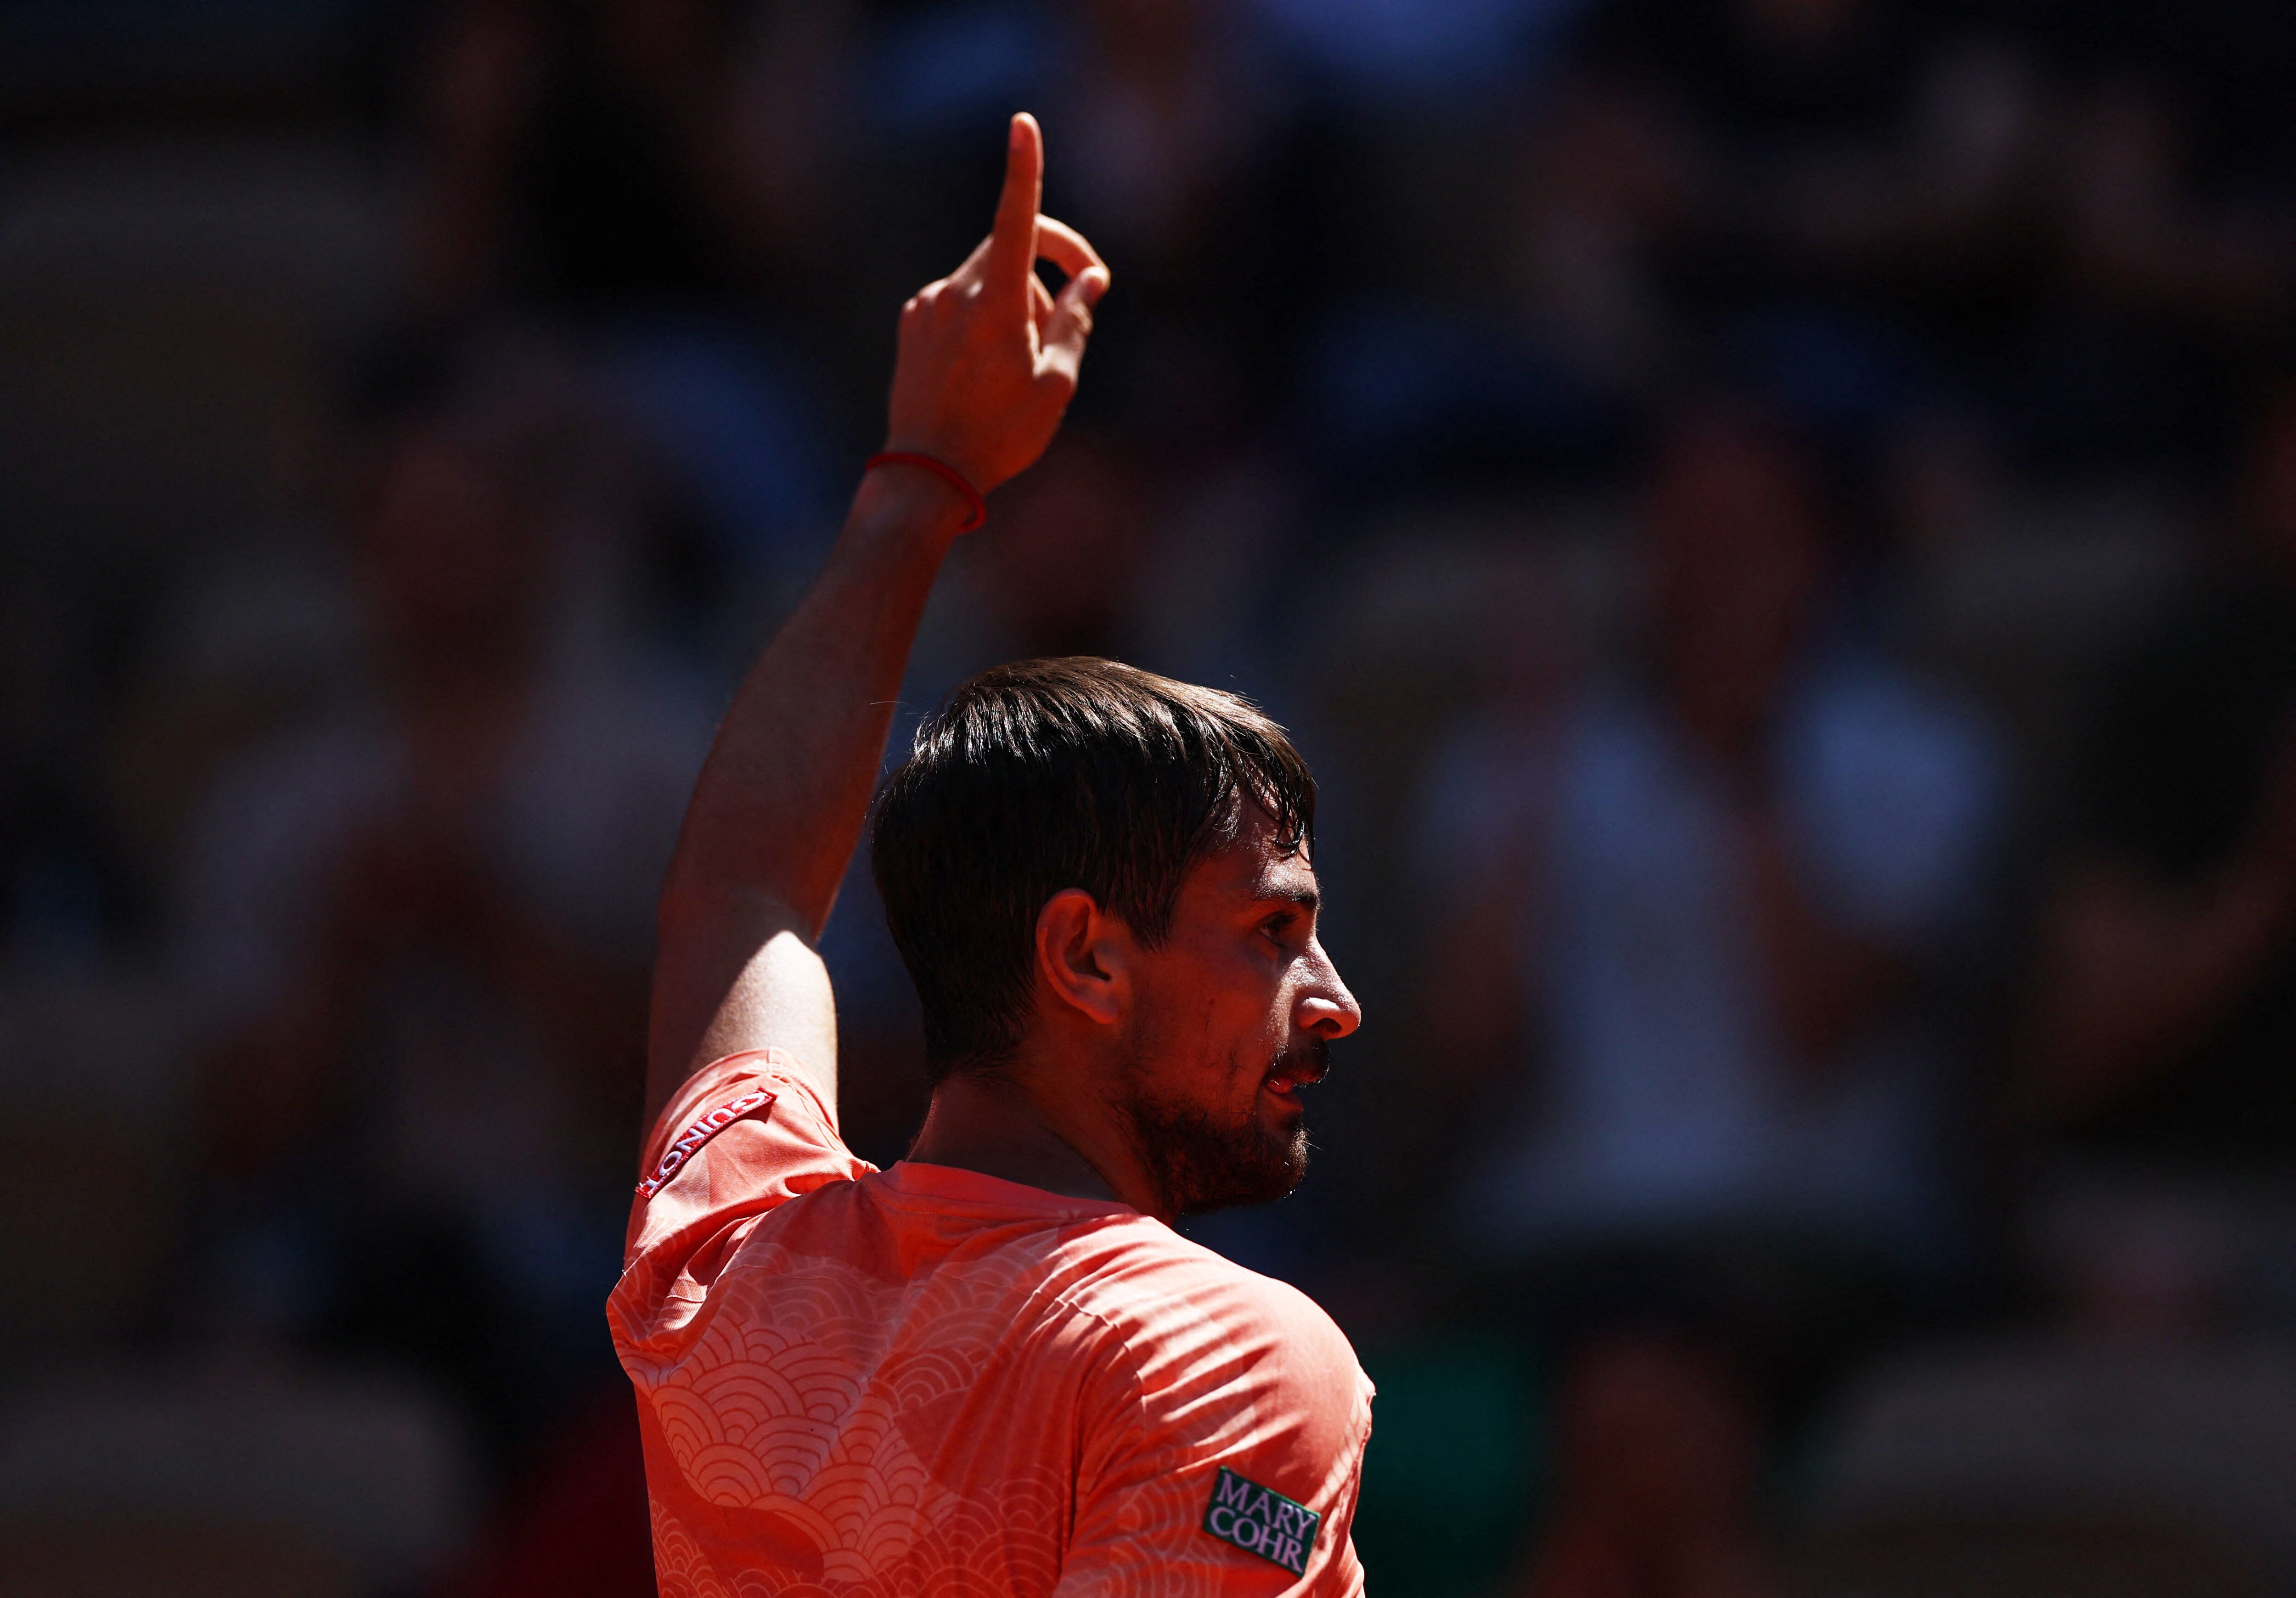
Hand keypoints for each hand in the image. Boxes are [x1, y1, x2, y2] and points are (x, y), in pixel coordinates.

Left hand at [884, 113, 1109, 494]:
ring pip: (988, 277)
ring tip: (1027, 361)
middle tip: (1086, 301)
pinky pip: (959, 300)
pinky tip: (987, 366)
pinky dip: (984, 315)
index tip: (1022, 125)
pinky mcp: (912, 320)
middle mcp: (956, 292)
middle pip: (1013, 246)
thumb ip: (1076, 320)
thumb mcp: (1056, 383)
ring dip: (1019, 300)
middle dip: (1052, 266)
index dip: (1024, 168)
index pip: (1016, 218)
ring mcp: (928, 304)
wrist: (924, 473)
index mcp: (996, 303)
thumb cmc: (999, 434)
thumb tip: (1089, 280)